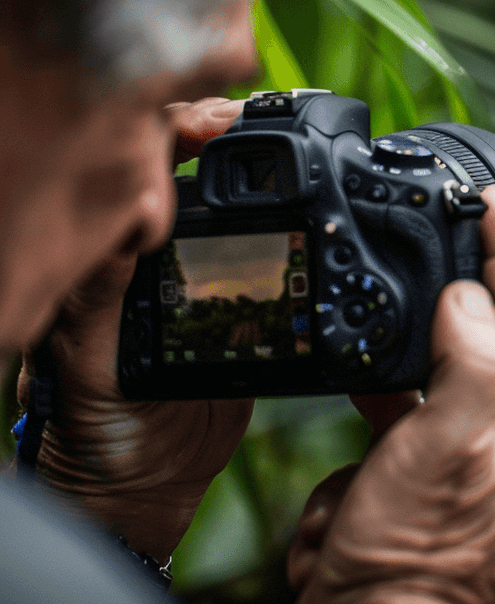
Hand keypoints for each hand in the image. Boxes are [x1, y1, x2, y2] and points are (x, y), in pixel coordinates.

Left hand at [20, 98, 249, 561]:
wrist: (145, 485)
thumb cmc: (93, 422)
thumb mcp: (83, 353)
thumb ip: (99, 290)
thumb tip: (127, 219)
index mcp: (113, 254)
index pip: (137, 169)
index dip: (174, 131)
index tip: (216, 121)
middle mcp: (156, 255)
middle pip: (186, 170)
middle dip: (220, 131)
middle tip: (257, 118)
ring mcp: (202, 276)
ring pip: (230, 205)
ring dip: (256, 169)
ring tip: (290, 148)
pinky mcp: (245, 306)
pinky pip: (266, 254)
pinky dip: (286, 224)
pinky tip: (302, 206)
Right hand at [288, 186, 494, 603]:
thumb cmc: (413, 555)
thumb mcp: (445, 443)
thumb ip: (469, 361)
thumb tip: (466, 298)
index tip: (487, 198)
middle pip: (490, 332)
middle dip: (464, 284)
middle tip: (435, 238)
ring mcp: (457, 459)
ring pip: (434, 378)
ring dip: (402, 361)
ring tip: (374, 341)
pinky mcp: (415, 484)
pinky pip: (394, 432)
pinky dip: (369, 429)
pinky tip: (348, 453)